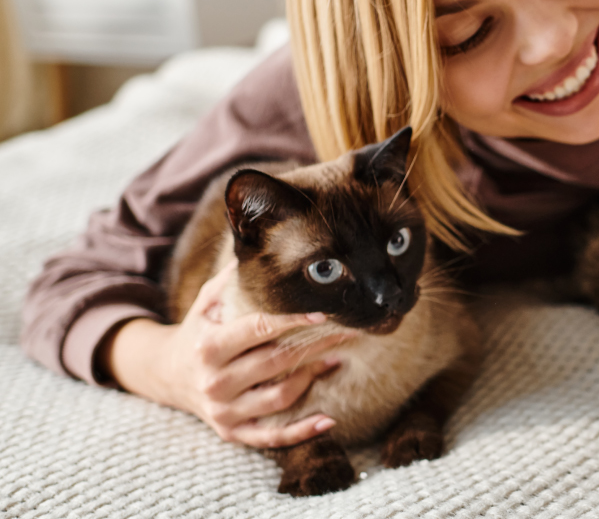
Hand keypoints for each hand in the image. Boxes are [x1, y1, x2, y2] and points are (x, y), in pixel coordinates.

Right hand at [107, 260, 356, 447]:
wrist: (166, 375)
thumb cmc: (199, 330)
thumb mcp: (206, 302)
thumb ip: (233, 277)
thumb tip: (261, 243)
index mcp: (208, 346)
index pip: (258, 330)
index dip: (293, 321)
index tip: (325, 312)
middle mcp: (214, 381)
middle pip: (276, 362)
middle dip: (318, 345)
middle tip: (350, 329)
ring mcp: (223, 411)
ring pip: (280, 397)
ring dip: (313, 378)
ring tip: (338, 358)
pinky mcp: (232, 432)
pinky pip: (270, 437)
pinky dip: (301, 432)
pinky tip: (329, 420)